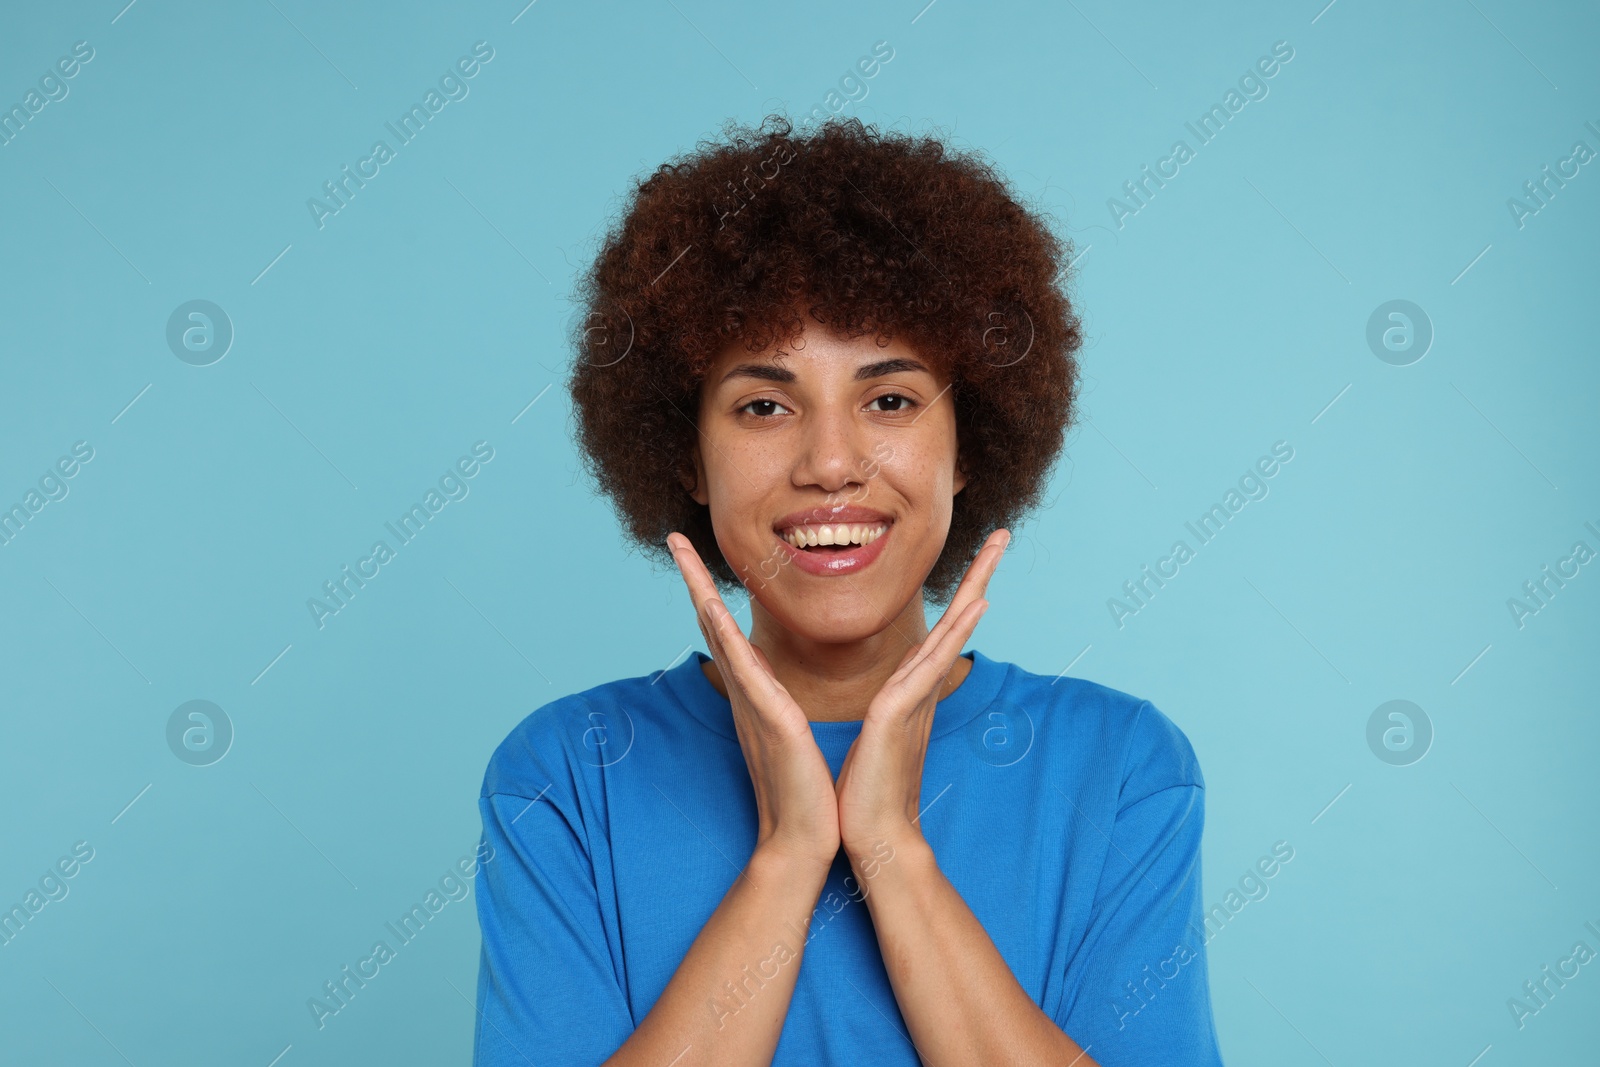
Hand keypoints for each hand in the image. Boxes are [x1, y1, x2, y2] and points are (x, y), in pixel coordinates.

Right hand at [667, 532, 840, 870]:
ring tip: (684, 553)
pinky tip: (713, 607)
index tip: (697, 557)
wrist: (803, 840)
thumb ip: (783, 708)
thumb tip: (781, 693)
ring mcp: (753, 703)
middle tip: (674, 537)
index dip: (710, 591)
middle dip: (693, 578)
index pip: (728, 631)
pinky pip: (744, 669)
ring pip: (720, 635)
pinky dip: (726, 635)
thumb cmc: (804, 791)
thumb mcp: (794, 736)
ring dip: (700, 591)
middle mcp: (746, 692)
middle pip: (712, 622)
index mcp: (755, 693)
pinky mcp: (771, 719)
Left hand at [834, 529, 1008, 859]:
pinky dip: (954, 634)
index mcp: (911, 691)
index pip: (939, 632)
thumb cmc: (866, 793)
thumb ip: (884, 712)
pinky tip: (974, 607)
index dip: (960, 595)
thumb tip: (885, 699)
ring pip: (950, 633)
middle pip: (957, 621)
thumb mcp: (872, 737)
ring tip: (997, 551)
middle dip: (980, 577)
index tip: (978, 562)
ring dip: (975, 589)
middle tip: (1003, 536)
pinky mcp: (898, 714)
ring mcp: (915, 700)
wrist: (872, 838)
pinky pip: (930, 664)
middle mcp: (921, 689)